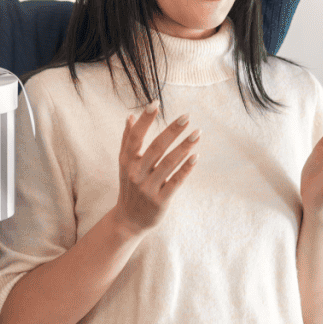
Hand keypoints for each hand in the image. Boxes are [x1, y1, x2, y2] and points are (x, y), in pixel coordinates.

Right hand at [112, 101, 198, 235]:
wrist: (129, 220)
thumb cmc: (129, 186)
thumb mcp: (124, 164)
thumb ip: (127, 140)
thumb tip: (131, 116)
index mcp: (127, 161)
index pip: (135, 136)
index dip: (145, 120)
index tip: (156, 103)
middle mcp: (136, 173)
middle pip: (156, 147)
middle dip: (172, 131)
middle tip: (187, 116)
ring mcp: (148, 187)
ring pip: (168, 164)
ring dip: (184, 147)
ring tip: (197, 133)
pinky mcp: (160, 200)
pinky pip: (175, 182)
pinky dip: (186, 169)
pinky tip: (196, 156)